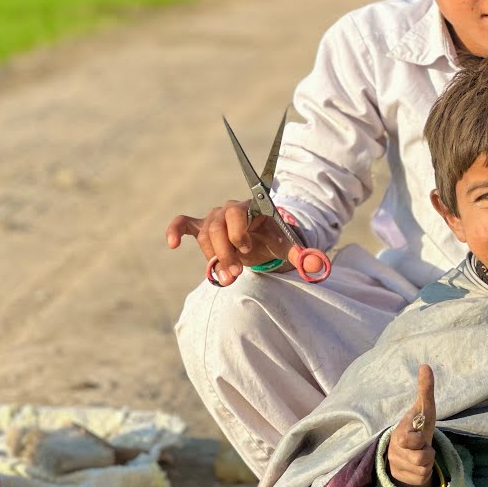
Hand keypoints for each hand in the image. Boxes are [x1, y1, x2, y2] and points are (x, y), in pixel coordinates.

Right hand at [165, 200, 291, 285]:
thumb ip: (301, 254)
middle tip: (236, 275)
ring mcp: (215, 217)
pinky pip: (183, 223)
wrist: (262, 238)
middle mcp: (231, 208)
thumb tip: (315, 265)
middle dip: (226, 253)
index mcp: (252, 207)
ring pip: (205, 235)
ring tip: (228, 278)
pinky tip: (172, 244)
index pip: (238, 213)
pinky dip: (175, 231)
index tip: (246, 250)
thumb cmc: (273, 238)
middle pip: (217, 228)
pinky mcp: (201, 227)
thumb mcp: (287, 245)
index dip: (239, 232)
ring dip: (213, 258)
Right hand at [388, 364, 437, 486]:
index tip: (418, 435)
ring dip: (428, 461)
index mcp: (399, 433)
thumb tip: (425, 365)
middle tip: (422, 445)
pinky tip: (418, 465)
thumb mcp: (424, 408)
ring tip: (421, 453)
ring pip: (424, 469)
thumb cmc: (418, 425)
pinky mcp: (403, 479)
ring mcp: (397, 466)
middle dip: (428, 452)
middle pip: (421, 458)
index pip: (410, 439)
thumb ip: (425, 388)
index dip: (418, 438)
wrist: (408, 448)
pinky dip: (424, 472)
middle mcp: (395, 450)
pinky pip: (422, 478)